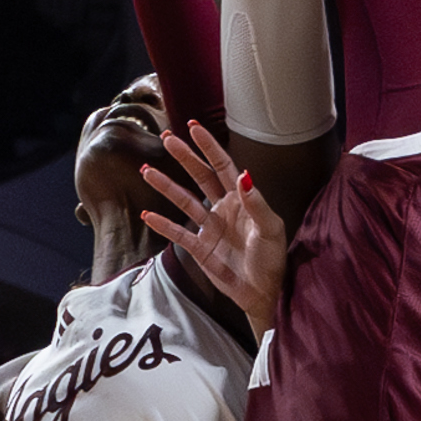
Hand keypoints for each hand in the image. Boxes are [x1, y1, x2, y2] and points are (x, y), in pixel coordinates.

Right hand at [139, 122, 287, 340]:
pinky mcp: (200, 248)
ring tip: (147, 171)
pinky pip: (178, 233)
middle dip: (184, 157)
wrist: (264, 292)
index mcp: (242, 199)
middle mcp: (223, 208)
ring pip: (184, 201)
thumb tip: (243, 175)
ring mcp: (209, 227)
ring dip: (166, 186)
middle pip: (200, 176)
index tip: (194, 128)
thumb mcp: (270, 229)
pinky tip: (149, 215)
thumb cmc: (272, 259)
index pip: (222, 166)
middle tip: (166, 138)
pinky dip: (163, 224)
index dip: (209, 147)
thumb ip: (256, 203)